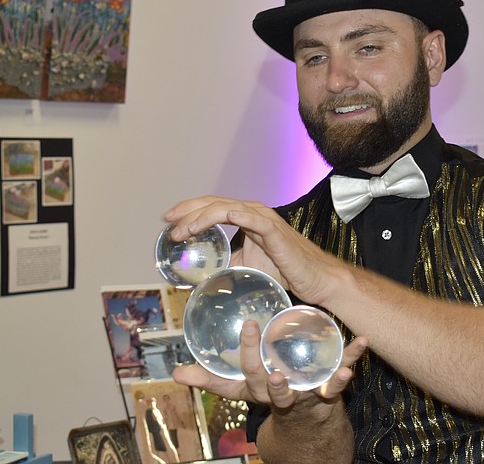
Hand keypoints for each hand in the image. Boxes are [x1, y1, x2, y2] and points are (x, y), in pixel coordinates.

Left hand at [164, 195, 344, 304]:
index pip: (213, 208)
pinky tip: (220, 219)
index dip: (190, 211)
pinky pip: (251, 218)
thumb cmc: (286, 271)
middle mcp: (254, 213)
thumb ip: (227, 262)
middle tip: (168, 222)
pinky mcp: (274, 231)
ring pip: (226, 209)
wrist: (315, 279)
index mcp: (247, 218)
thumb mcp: (247, 265)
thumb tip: (201, 273)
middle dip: (188, 211)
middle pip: (214, 204)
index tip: (170, 221)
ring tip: (183, 229)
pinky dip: (234, 216)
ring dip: (201, 216)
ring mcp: (264, 219)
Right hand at [173, 320, 368, 412]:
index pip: (247, 374)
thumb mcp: (240, 391)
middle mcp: (283, 394)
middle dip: (272, 375)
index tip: (247, 326)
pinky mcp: (331, 391)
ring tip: (336, 370)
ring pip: (316, 385)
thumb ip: (210, 380)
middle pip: (275, 386)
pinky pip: (344, 374)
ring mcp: (309, 394)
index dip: (246, 352)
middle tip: (272, 366)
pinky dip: (354, 358)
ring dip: (327, 377)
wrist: (305, 428)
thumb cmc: (269, 395)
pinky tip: (362, 341)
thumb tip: (175, 373)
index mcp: (259, 390)